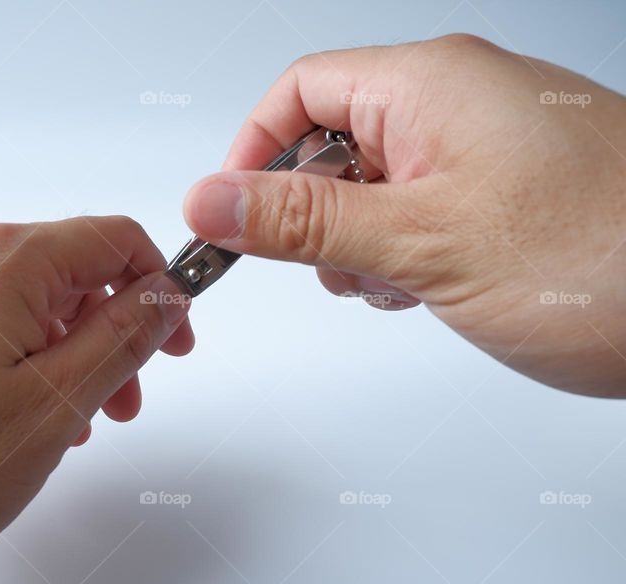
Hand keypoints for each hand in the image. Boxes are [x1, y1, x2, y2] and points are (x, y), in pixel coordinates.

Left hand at [0, 216, 192, 583]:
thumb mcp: (52, 404)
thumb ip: (122, 339)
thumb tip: (166, 293)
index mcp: (1, 259)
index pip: (112, 238)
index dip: (159, 286)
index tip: (177, 340)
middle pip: (66, 273)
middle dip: (110, 333)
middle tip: (123, 402)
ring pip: (21, 304)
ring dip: (62, 355)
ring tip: (64, 426)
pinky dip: (13, 362)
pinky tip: (11, 418)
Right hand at [183, 34, 625, 397]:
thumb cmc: (602, 262)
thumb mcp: (421, 243)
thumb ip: (304, 221)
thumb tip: (210, 200)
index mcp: (430, 84)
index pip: (300, 92)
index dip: (254, 152)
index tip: (235, 217)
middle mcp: (457, 100)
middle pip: (332, 139)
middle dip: (314, 211)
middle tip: (337, 267)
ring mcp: (484, 145)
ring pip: (373, 182)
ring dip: (359, 241)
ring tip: (400, 283)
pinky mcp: (505, 189)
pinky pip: (419, 207)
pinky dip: (403, 250)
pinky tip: (431, 286)